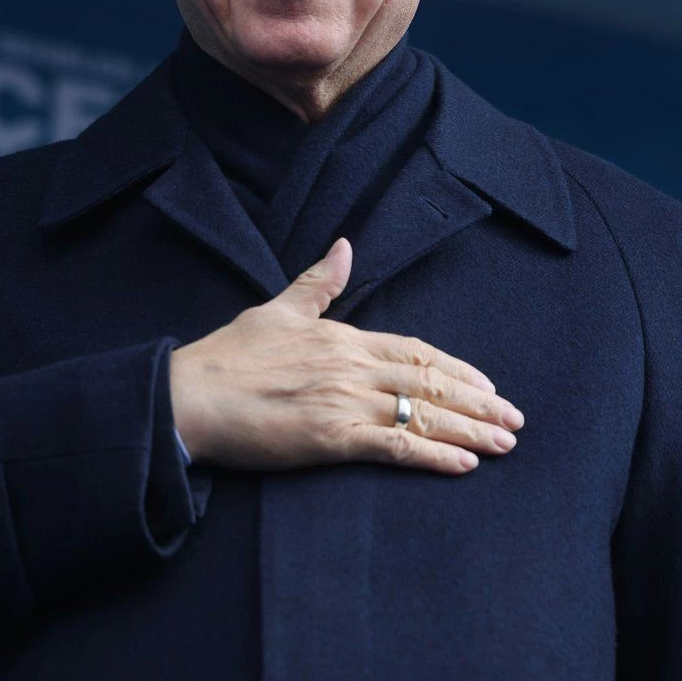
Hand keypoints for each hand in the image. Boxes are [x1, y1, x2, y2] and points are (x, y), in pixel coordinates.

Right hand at [169, 239, 523, 474]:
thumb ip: (317, 283)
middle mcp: (352, 366)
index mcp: (343, 337)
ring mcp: (344, 402)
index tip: (489, 386)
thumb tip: (344, 245)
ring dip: (470, 429)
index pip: (416, 352)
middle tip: (516, 420)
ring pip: (421, 413)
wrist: (192, 395)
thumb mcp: (277, 308)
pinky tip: (464, 463)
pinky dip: (433, 455)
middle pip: (430, 383)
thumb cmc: (230, 354)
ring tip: (505, 443)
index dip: (457, 370)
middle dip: (479, 403)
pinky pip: (394, 446)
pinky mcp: (331, 438)